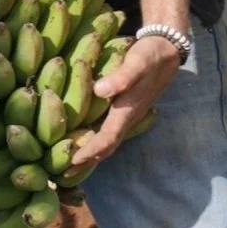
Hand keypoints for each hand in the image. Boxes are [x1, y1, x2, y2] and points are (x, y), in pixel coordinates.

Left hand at [67, 35, 181, 172]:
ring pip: (105, 140)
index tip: (70, 163)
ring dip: (88, 154)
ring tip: (66, 165)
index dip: (88, 152)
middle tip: (61, 176)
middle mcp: (125, 118)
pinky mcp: (121, 107)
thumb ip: (122, 77)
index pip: (106, 139)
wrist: (165, 50)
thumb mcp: (137, 63)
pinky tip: (78, 140)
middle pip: (104, 147)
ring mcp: (124, 114)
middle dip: (85, 162)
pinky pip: (105, 130)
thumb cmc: (148, 57)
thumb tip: (100, 91)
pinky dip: (92, 140)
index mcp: (127, 112)